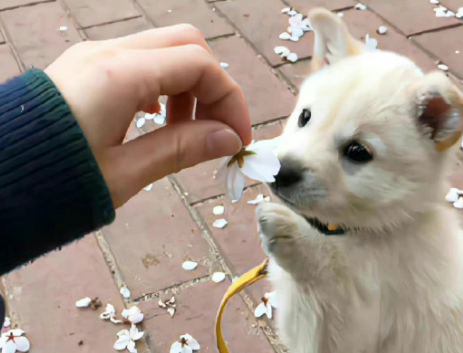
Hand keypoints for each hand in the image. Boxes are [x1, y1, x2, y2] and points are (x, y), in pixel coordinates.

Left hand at [44, 24, 251, 207]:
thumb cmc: (54, 184)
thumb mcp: (124, 173)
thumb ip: (181, 150)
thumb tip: (229, 140)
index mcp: (119, 76)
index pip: (199, 65)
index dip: (230, 100)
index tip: (238, 139)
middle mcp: (108, 53)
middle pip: (187, 44)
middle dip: (212, 86)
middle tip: (215, 130)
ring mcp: (95, 55)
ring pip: (164, 49)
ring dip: (189, 84)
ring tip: (185, 130)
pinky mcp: (87, 66)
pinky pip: (140, 60)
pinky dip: (164, 84)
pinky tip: (157, 118)